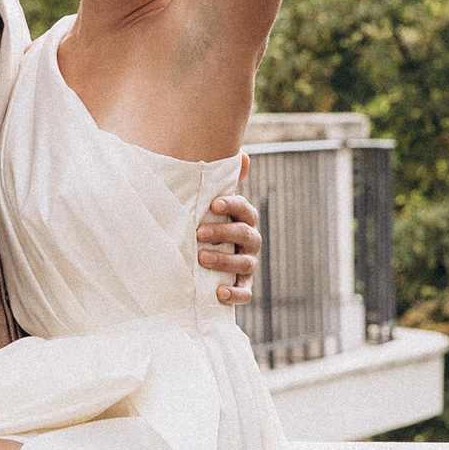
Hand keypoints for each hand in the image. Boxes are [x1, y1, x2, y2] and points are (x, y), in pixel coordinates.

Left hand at [197, 175, 260, 306]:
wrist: (201, 257)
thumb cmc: (206, 222)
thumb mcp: (211, 204)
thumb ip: (223, 182)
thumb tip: (243, 156)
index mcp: (244, 218)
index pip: (245, 209)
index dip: (232, 205)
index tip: (213, 204)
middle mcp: (250, 240)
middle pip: (245, 234)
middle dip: (223, 232)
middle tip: (198, 233)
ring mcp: (247, 263)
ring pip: (244, 262)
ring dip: (224, 260)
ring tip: (201, 258)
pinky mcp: (242, 285)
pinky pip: (246, 291)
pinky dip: (236, 293)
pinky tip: (220, 293)